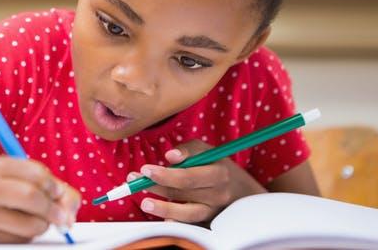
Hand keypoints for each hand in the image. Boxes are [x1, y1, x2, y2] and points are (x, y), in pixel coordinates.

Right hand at [0, 156, 80, 242]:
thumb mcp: (19, 177)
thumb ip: (51, 187)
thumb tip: (71, 209)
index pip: (35, 173)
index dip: (54, 186)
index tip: (59, 193)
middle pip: (30, 196)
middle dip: (53, 209)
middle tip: (61, 216)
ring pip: (30, 224)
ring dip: (43, 226)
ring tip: (37, 221)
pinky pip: (21, 240)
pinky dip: (28, 236)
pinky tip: (18, 228)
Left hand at [129, 139, 265, 222]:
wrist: (243, 191)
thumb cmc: (218, 165)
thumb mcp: (207, 151)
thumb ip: (188, 150)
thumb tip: (170, 156)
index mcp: (218, 173)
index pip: (188, 176)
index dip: (165, 174)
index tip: (145, 169)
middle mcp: (217, 195)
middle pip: (183, 193)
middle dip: (156, 186)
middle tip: (134, 181)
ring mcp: (213, 212)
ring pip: (187, 214)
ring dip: (163, 209)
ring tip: (145, 202)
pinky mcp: (209, 222)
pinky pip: (190, 226)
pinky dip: (176, 222)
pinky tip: (163, 218)